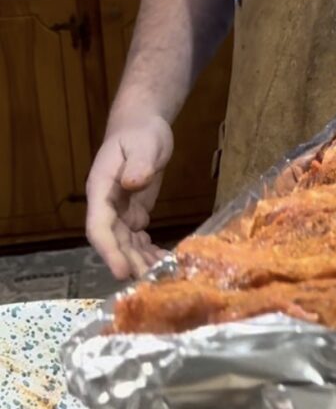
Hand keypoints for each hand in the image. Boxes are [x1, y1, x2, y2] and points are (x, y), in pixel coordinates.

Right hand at [85, 117, 173, 279]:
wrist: (142, 126)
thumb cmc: (140, 132)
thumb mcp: (143, 143)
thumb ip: (139, 163)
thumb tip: (133, 182)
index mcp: (101, 189)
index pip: (98, 227)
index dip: (109, 251)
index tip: (122, 271)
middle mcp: (106, 205)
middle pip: (114, 242)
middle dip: (130, 264)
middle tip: (151, 283)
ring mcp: (120, 211)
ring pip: (126, 245)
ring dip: (141, 262)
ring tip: (162, 278)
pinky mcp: (134, 213)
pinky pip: (138, 239)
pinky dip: (149, 252)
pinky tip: (165, 263)